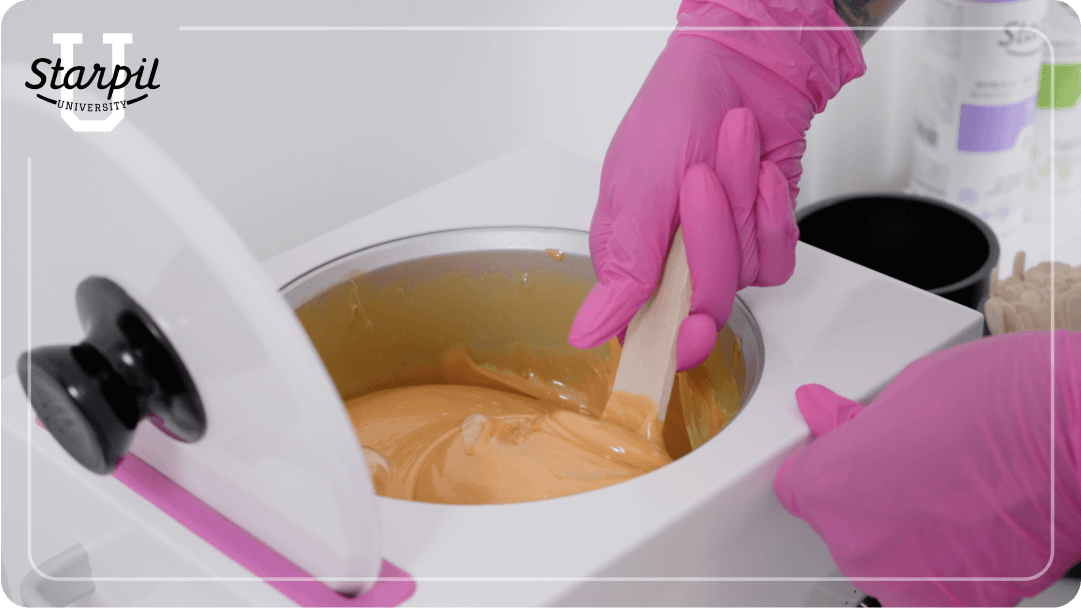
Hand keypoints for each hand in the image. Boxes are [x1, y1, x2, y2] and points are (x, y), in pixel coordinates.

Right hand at [568, 0, 863, 369]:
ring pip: (744, 274)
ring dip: (741, 202)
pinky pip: (776, 256)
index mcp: (629, 258)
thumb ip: (624, 265)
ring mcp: (719, 253)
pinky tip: (761, 170)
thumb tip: (589, 331)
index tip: (690, 329)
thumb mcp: (636, 186)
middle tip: (699, 180)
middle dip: (710, 236)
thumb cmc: (673, 111)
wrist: (740, 68)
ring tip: (727, 148)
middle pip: (706, 301)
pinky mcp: (759, 239)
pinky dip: (772, 210)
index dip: (671, 338)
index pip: (648, 329)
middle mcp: (673, 264)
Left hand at [774, 330, 1080, 606]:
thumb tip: (822, 415)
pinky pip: (930, 585)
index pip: (797, 487)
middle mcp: (856, 544)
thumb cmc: (1000, 404)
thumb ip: (853, 422)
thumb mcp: (904, 391)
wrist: (1078, 441)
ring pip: (886, 559)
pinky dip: (947, 563)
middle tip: (915, 469)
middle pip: (841, 525)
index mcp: (827, 488)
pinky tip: (974, 527)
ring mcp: (905, 581)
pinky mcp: (957, 604)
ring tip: (953, 496)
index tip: (841, 456)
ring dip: (906, 535)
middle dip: (866, 500)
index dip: (823, 466)